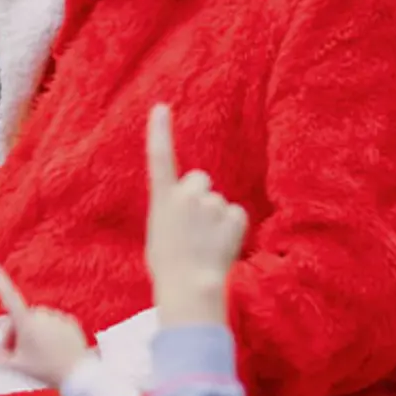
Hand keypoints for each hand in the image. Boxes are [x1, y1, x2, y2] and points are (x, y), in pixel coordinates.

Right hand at [0, 261, 89, 388]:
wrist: (77, 376)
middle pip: (20, 318)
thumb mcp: (16, 366)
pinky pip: (53, 323)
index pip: (9, 297)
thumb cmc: (45, 371)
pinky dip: (50, 332)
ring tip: (39, 353)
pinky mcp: (70, 321)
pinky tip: (53, 348)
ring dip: (33, 332)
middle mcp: (41, 314)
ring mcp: (57, 316)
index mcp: (26, 322)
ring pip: (37, 321)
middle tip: (16, 352)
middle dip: (16, 332)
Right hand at [145, 105, 247, 325]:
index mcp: (162, 198)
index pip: (159, 156)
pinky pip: (236, 215)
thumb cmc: (168, 268)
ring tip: (206, 245)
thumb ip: (171, 212)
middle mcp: (186, 194)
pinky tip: (222, 246)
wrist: (190, 288)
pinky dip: (232, 229)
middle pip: (199, 180)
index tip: (161, 107)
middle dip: (200, 197)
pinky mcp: (234, 215)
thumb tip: (186, 212)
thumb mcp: (159, 233)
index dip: (160, 130)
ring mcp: (211, 204)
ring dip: (215, 218)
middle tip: (194, 227)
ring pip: (218, 202)